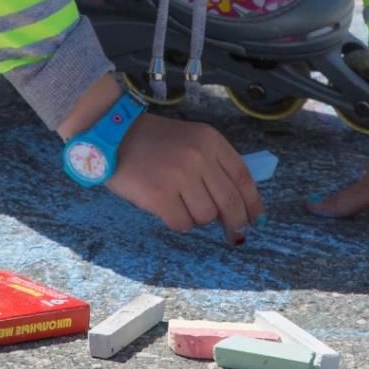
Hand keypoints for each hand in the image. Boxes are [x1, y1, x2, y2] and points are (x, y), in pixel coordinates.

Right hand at [106, 112, 263, 244]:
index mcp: (211, 140)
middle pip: (230, 202)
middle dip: (236, 222)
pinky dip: (177, 222)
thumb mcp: (190, 140)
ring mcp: (179, 176)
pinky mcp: (160, 195)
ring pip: (206, 216)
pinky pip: (182, 223)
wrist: (112, 134)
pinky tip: (167, 209)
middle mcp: (199, 156)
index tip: (256, 219)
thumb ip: (214, 164)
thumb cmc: (152, 141)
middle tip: (235, 235)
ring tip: (181, 204)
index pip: (243, 177)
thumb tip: (236, 204)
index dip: (253, 203)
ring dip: (197, 218)